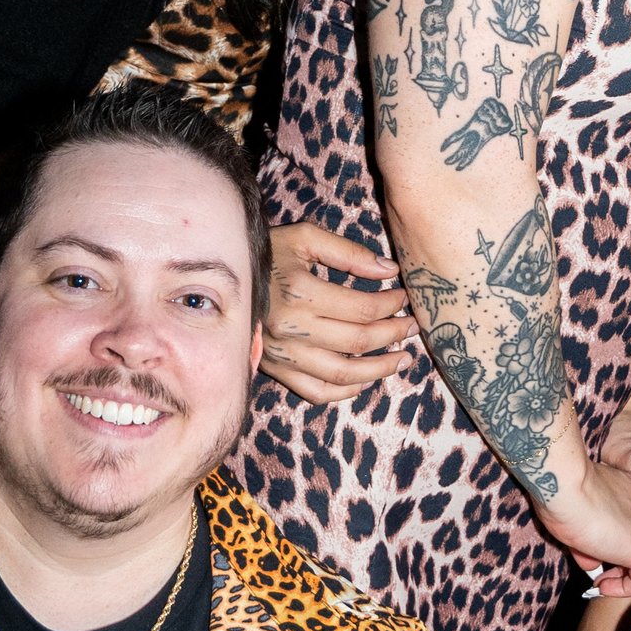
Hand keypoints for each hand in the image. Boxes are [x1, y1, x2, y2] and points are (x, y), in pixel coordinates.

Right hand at [259, 220, 415, 401]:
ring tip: (402, 358)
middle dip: (394, 334)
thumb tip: (389, 271)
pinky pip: (316, 391)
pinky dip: (345, 391)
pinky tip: (364, 381)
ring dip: (380, 369)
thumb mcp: (305, 238)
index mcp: (301, 293)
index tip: (404, 297)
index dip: (392, 305)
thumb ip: (349, 253)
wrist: (217, 277)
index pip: (363, 308)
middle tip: (412, 326)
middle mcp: (292, 328)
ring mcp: (283, 354)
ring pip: (343, 374)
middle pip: (359, 341)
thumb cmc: (267, 252)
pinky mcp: (275, 369)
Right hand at [537, 456, 630, 598]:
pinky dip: (625, 589)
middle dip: (610, 558)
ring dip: (618, 575)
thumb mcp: (578, 515)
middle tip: (590, 563)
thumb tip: (591, 563)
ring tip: (597, 581)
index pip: (626, 523)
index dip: (607, 539)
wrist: (562, 486)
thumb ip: (590, 538)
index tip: (587, 547)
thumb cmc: (562, 492)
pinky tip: (603, 588)